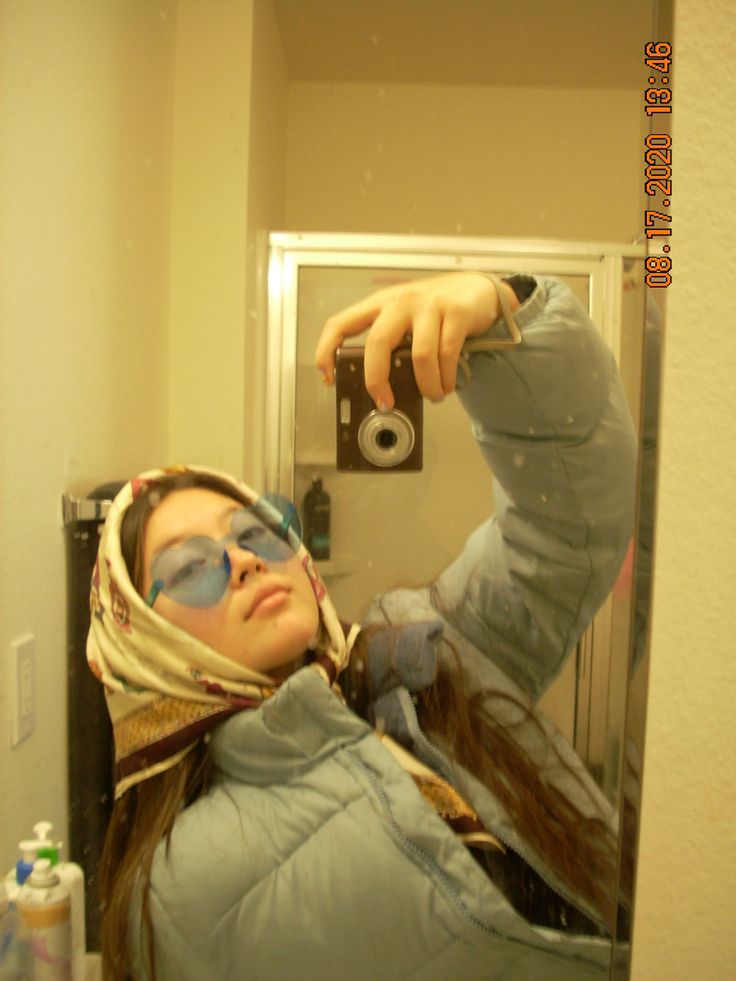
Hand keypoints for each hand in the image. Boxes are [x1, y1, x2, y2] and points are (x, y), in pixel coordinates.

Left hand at [315, 272, 518, 409]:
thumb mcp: (405, 319)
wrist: (478, 289)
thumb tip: (382, 388)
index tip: (328, 377)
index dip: (327, 350)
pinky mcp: (456, 313)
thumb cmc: (435, 310)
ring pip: (419, 356)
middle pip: (378, 343)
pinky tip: (447, 385)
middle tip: (384, 403)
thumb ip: (391, 343)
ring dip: (426, 386)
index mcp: (380, 304)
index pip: (341, 323)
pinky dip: (446, 378)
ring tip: (433, 395)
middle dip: (377, 380)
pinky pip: (446, 355)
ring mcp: (429, 305)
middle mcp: (400, 302)